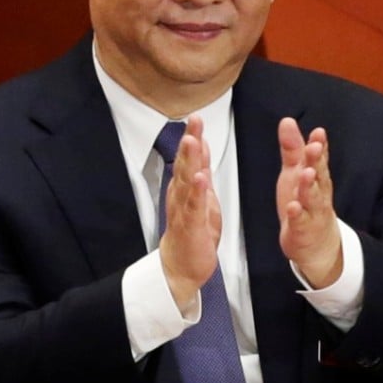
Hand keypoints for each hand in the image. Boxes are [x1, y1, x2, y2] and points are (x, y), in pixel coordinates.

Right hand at [159, 115, 221, 307]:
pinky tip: (199, 178)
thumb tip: (200, 147)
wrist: (181, 266)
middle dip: (190, 141)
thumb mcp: (202, 196)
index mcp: (186, 187)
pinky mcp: (190, 225)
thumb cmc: (192, 231)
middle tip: (194, 120)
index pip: (190, 157)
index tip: (196, 116)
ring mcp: (184, 209)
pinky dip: (196, 192)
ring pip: (186, 180)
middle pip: (185, 163)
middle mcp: (181, 194)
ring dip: (189, 160)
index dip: (194, 136)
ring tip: (192, 141)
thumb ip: (201, 171)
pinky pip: (193, 206)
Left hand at [276, 117, 342, 288]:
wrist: (316, 243)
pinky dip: (297, 214)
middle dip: (316, 161)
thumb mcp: (296, 172)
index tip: (318, 133)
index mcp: (317, 177)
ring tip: (306, 173)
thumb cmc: (306, 203)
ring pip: (313, 197)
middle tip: (314, 147)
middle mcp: (318, 192)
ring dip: (309, 185)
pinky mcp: (303, 229)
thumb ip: (293, 148)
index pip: (319, 158)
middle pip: (319, 175)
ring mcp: (313, 212)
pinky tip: (293, 206)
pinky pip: (301, 221)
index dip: (319, 145)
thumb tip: (288, 121)